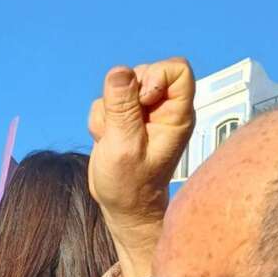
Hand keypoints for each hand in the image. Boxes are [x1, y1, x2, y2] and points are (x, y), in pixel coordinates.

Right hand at [88, 58, 195, 228]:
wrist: (123, 207)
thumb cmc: (130, 185)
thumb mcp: (124, 146)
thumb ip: (122, 108)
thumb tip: (119, 71)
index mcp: (176, 115)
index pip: (177, 69)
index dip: (155, 76)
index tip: (141, 100)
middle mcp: (163, 109)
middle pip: (144, 72)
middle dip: (124, 94)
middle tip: (121, 125)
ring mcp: (144, 113)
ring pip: (120, 86)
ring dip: (108, 109)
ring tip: (113, 138)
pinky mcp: (125, 118)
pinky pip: (106, 100)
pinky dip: (100, 119)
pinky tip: (106, 140)